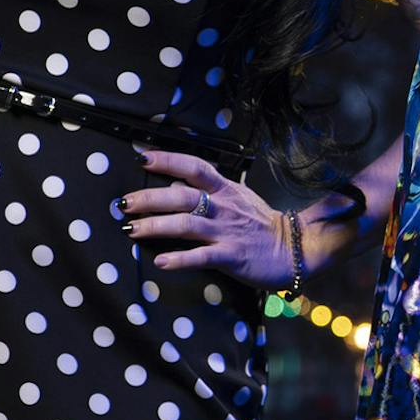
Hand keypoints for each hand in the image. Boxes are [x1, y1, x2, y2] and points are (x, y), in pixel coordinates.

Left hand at [119, 147, 291, 288]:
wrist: (294, 248)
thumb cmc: (262, 224)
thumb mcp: (239, 198)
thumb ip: (211, 192)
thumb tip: (177, 185)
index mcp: (226, 189)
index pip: (194, 167)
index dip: (169, 160)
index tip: (143, 157)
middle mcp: (223, 207)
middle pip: (182, 196)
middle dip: (150, 198)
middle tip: (124, 204)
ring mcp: (227, 231)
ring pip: (186, 224)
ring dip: (156, 226)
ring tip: (132, 230)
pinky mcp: (231, 256)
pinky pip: (201, 256)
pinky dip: (179, 259)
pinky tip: (160, 261)